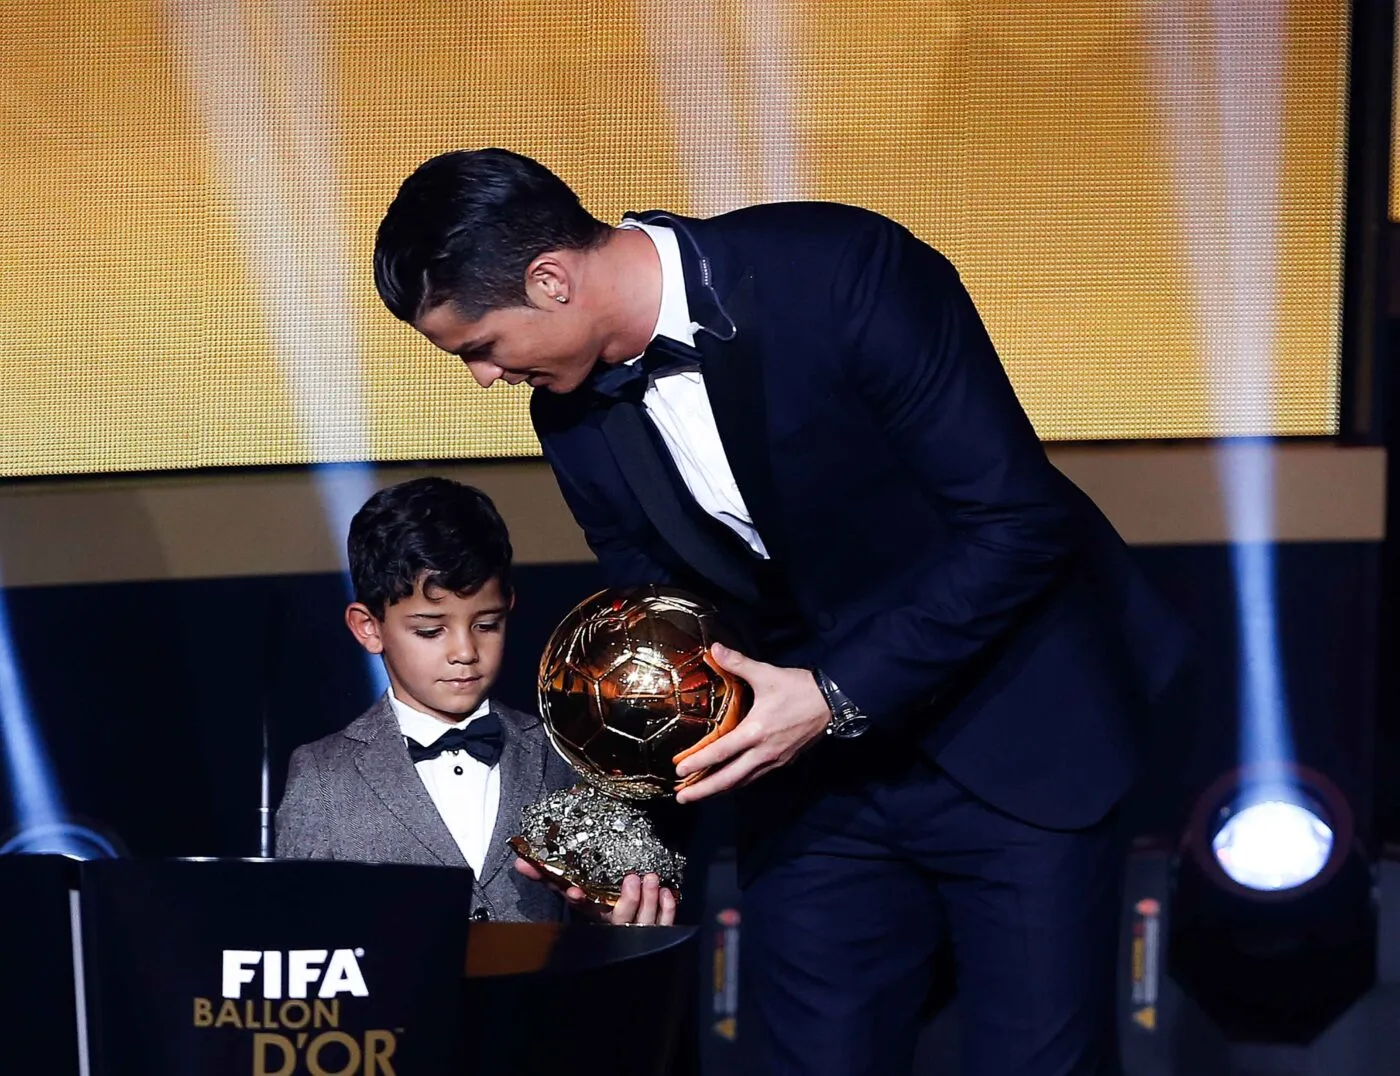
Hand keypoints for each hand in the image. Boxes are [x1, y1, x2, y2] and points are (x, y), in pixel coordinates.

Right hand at [514, 859, 676, 925]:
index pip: (582, 908)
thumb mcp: (577, 889)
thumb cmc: (599, 904)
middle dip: (627, 902)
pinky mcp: (656, 932)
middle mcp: (614, 926)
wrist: (624, 934)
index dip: (578, 900)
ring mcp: (636, 931)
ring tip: (652, 879)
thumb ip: (549, 876)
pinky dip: (666, 909)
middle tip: (632, 879)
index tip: (574, 891)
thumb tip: (521, 863)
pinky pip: (664, 924)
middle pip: (619, 920)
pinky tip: (666, 893)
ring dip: (649, 901)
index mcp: (593, 916)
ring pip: (644, 923)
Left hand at [672, 643, 829, 803]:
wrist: (832, 702)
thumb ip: (738, 663)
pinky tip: (728, 782)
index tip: (678, 771)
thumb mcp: (766, 673)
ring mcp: (774, 760)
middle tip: (681, 798)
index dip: (698, 763)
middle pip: (729, 778)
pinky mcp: (783, 761)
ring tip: (698, 794)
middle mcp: (763, 751)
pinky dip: (737, 782)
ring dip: (719, 790)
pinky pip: (755, 777)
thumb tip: (714, 649)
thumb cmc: (799, 688)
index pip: (721, 752)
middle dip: (703, 790)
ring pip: (742, 781)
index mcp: (756, 731)